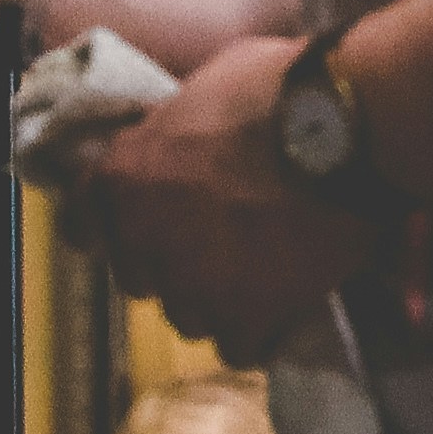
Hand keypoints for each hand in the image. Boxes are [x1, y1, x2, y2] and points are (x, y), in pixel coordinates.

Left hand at [59, 33, 380, 355]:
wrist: (349, 127)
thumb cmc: (280, 87)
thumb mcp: (204, 87)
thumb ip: (176, 130)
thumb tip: (181, 135)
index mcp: (124, 175)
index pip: (83, 222)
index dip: (109, 226)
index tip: (134, 226)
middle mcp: (145, 237)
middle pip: (141, 276)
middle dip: (171, 263)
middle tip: (215, 242)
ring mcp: (194, 282)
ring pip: (188, 316)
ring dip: (214, 300)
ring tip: (256, 277)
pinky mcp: (248, 315)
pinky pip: (237, 346)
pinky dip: (257, 333)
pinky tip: (280, 310)